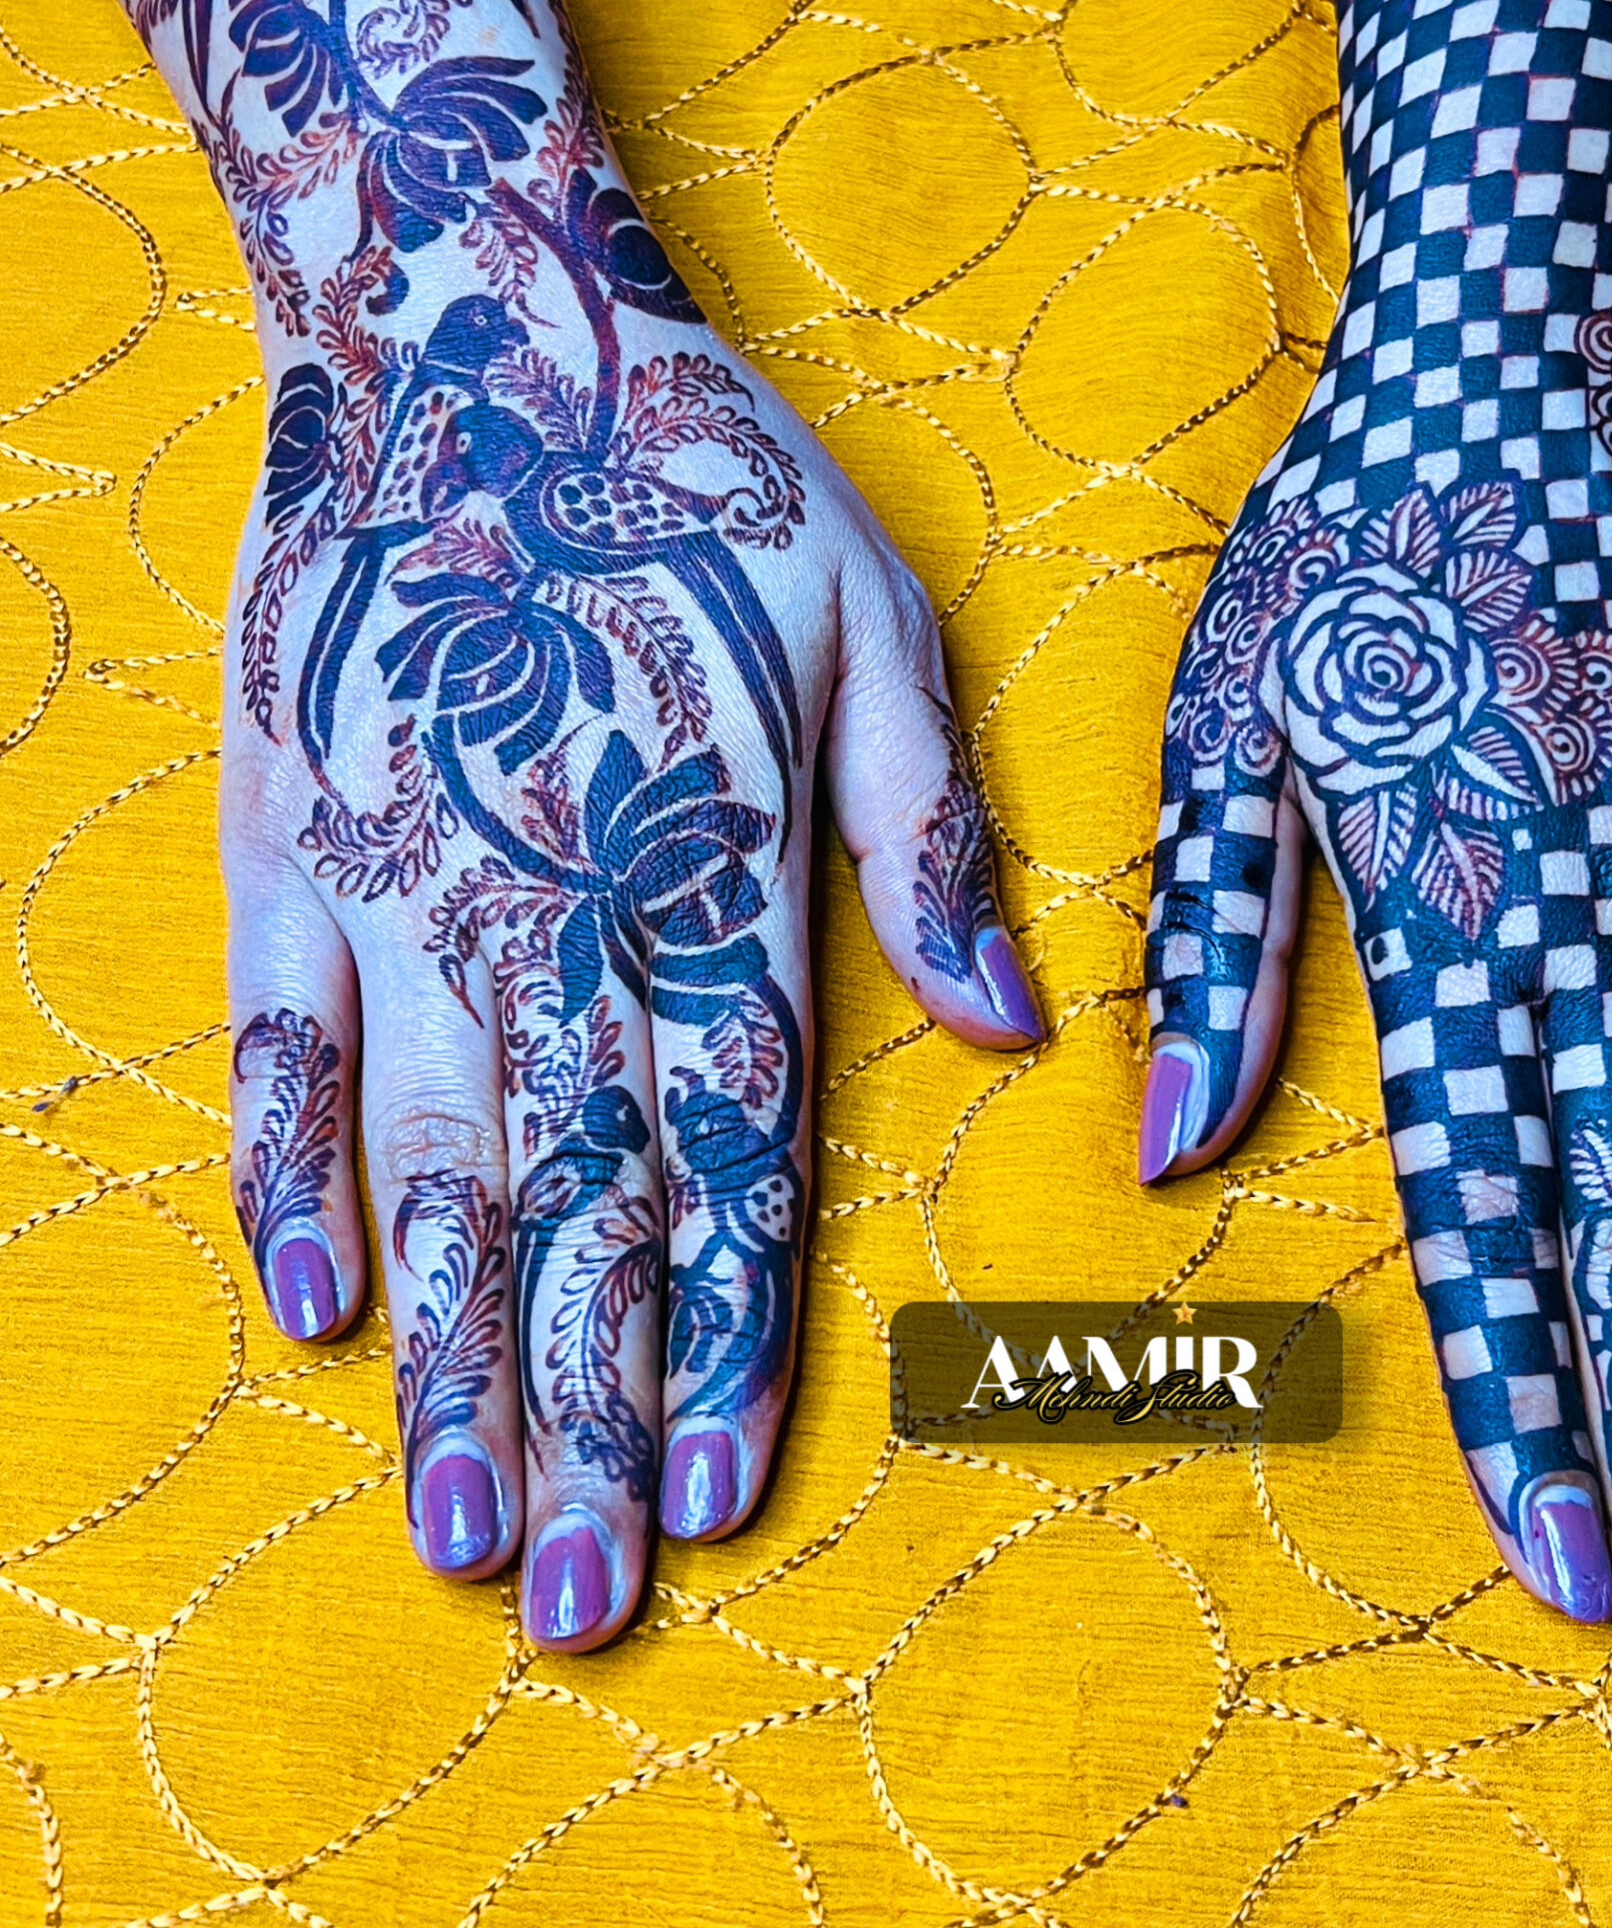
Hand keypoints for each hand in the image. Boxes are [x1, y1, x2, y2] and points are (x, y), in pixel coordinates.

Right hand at [224, 251, 1036, 1646]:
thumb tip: (1012, 1032)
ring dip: (454, 1356)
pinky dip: (295, 1181)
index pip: (734, 1150)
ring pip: (439, 1166)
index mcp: (719, 863)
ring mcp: (406, 880)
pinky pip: (282, 1044)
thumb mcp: (876, 625)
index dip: (729, 1329)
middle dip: (590, 1411)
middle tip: (582, 1595)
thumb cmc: (701, 481)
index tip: (719, 1489)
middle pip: (584, 1204)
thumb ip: (931, 838)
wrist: (470, 332)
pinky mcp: (290, 838)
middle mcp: (562, 902)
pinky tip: (317, 1314)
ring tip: (461, 1526)